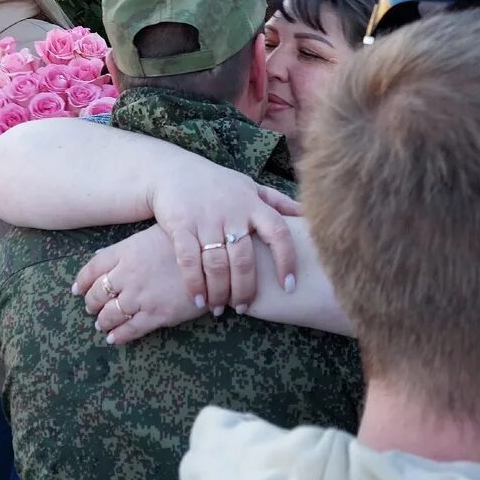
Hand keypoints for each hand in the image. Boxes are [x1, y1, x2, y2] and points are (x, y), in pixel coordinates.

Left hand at [74, 226, 205, 343]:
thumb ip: (128, 248)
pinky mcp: (156, 315)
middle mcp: (128, 274)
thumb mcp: (152, 235)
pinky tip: (114, 338)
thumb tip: (101, 256)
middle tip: (92, 308)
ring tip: (102, 324)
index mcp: (125, 252)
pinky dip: (118, 336)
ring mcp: (141, 296)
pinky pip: (130, 330)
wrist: (214, 260)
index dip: (81, 281)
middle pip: (98, 294)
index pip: (92, 269)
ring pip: (110, 315)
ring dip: (103, 321)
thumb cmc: (185, 243)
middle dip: (91, 303)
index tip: (77, 289)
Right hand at [140, 163, 299, 311]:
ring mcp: (205, 219)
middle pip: (244, 259)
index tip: (289, 286)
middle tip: (244, 308)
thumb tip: (307, 214)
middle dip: (245, 289)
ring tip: (220, 309)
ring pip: (217, 265)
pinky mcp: (181, 225)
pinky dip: (195, 284)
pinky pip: (189, 260)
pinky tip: (199, 300)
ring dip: (220, 292)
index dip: (287, 261)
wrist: (172, 171)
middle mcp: (232, 211)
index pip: (278, 233)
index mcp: (253, 204)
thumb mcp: (248, 186)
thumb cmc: (217, 184)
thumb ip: (276, 201)